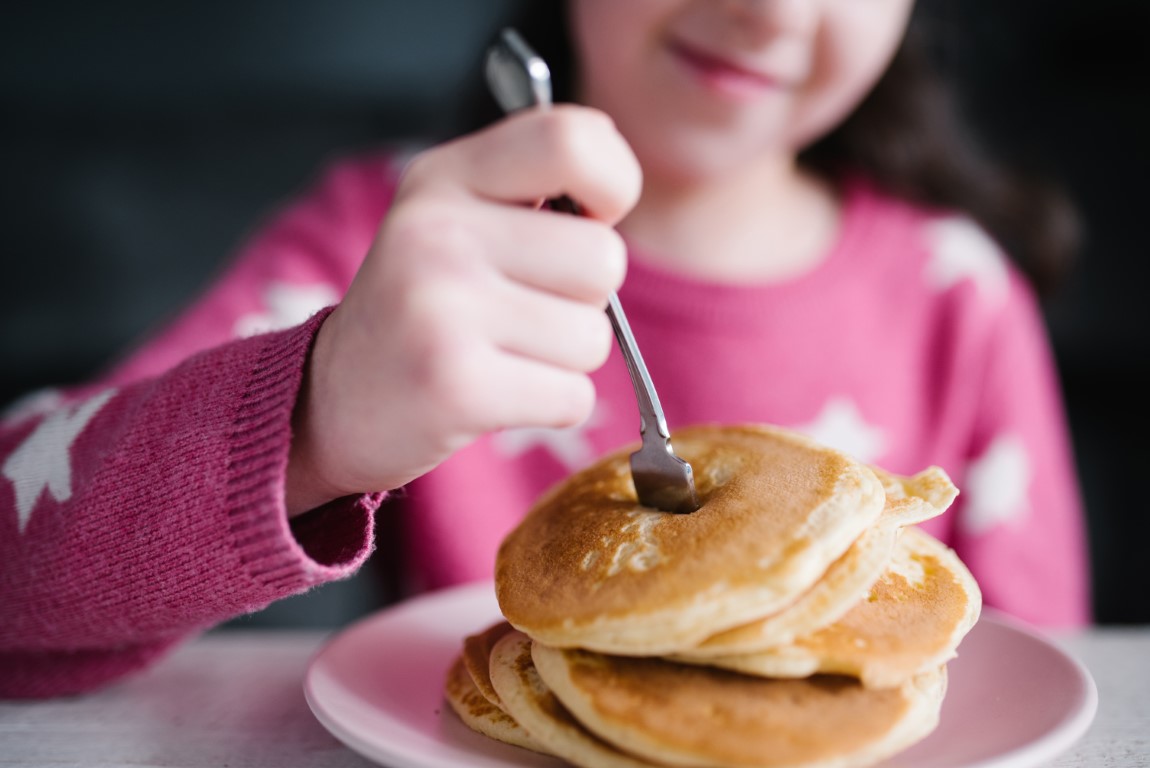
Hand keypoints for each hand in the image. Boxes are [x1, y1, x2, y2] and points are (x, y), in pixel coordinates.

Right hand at [286, 106, 641, 514]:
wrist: (336, 401)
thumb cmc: (426, 306)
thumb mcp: (454, 215)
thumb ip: (531, 183)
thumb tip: (615, 189)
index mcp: (444, 178)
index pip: (572, 140)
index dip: (613, 184)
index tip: (589, 218)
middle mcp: (437, 232)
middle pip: (603, 259)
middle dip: (583, 299)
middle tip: (520, 310)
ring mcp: (441, 309)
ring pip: (593, 337)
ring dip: (564, 359)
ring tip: (501, 353)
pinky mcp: (455, 386)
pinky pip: (574, 396)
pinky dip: (551, 405)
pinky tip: (496, 395)